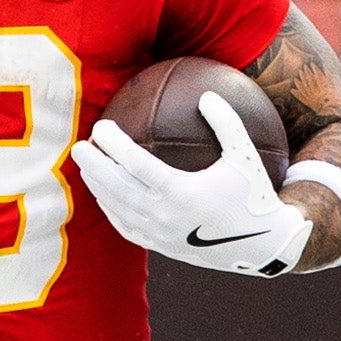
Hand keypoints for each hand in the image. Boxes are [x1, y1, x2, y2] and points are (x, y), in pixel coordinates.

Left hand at [73, 97, 312, 276]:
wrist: (262, 244)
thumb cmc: (254, 194)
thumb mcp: (245, 155)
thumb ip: (227, 123)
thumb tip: (207, 93)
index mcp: (181, 192)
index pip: (134, 164)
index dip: (113, 144)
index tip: (101, 126)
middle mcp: (164, 215)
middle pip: (115, 187)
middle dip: (92, 165)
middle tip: (78, 146)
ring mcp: (159, 234)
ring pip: (116, 208)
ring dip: (96, 186)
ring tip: (85, 166)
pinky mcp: (159, 246)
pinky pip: (125, 226)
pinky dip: (110, 209)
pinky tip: (103, 193)